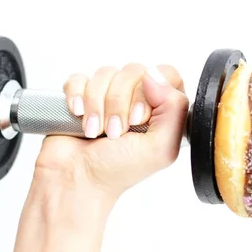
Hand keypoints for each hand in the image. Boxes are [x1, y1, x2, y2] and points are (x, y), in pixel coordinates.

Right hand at [33, 63, 188, 198]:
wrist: (76, 180)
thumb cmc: (117, 171)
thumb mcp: (161, 148)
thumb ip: (175, 109)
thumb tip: (154, 76)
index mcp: (161, 110)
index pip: (165, 75)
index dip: (151, 91)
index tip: (138, 118)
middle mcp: (136, 99)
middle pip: (134, 71)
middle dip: (119, 103)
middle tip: (114, 132)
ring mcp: (107, 96)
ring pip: (106, 73)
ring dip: (97, 105)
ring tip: (94, 131)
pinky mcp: (81, 95)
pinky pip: (80, 78)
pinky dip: (77, 96)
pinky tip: (78, 115)